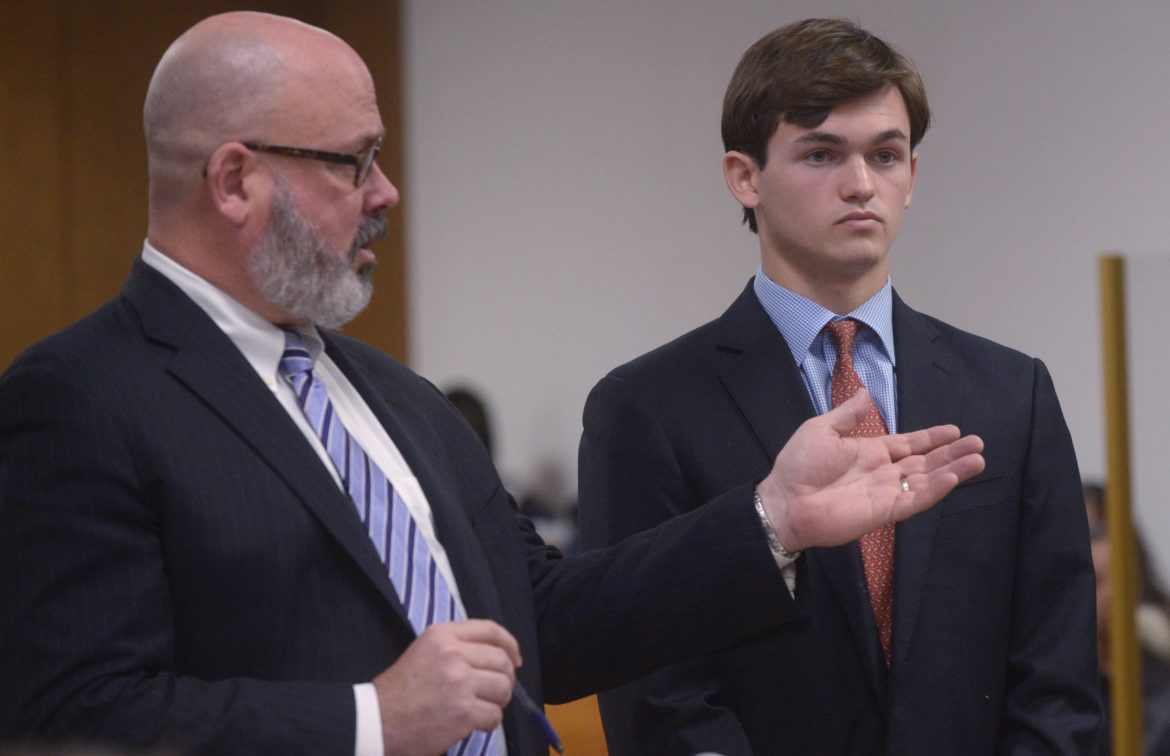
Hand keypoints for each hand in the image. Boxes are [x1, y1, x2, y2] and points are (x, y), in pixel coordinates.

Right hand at [374, 619, 520, 755]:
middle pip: (502, 661)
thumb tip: (497, 655)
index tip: (515, 659)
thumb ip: (456, 645)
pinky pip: (494, 715)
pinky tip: (472, 723)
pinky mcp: (463, 712)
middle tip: (496, 691)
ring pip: (503, 688)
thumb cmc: (400, 689)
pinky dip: (488, 722)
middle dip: (505, 678)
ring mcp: (460, 683)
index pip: (491, 630)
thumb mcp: (424, 650)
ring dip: (498, 701)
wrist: (377, 720)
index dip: (510, 645)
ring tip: (482, 707)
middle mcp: (453, 654)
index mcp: (443, 635)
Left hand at [758, 389, 984, 552]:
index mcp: (869, 452)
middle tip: (978, 443)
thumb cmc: (799, 465)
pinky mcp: (885, 512)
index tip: (955, 430)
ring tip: (978, 459)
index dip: (931, 437)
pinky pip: (915, 499)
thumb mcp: (822, 429)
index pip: (908, 444)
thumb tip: (866, 392)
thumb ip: (848, 415)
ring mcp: (885, 492)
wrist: (785, 500)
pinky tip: (953, 477)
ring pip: (927, 480)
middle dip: (951, 453)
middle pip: (925, 462)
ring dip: (952, 470)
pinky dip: (935, 489)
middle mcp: (882, 472)